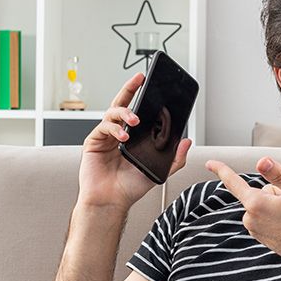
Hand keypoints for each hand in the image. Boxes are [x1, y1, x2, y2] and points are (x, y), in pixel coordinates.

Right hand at [76, 72, 190, 209]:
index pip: (138, 111)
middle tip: (140, 78)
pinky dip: (115, 128)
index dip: (143, 97)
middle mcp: (118, 133)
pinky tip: (124, 136)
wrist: (111, 201)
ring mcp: (105, 137)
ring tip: (135, 120)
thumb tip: (187, 141)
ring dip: (125, 112)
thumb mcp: (159, 171)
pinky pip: (104, 127)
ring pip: (112, 112)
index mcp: (132, 137)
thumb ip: (175, 158)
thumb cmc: (130, 188)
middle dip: (130, 88)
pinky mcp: (93, 142)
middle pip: (122, 103)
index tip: (153, 85)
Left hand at [205, 157, 280, 266]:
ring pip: (263, 205)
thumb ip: (277, 175)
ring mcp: (255, 229)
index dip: (221, 169)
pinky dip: (276, 217)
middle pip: (258, 192)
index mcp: (256, 204)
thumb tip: (261, 160)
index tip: (209, 163)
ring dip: (276, 206)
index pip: (233, 182)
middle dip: (274, 192)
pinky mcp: (261, 237)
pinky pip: (265, 217)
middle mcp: (250, 218)